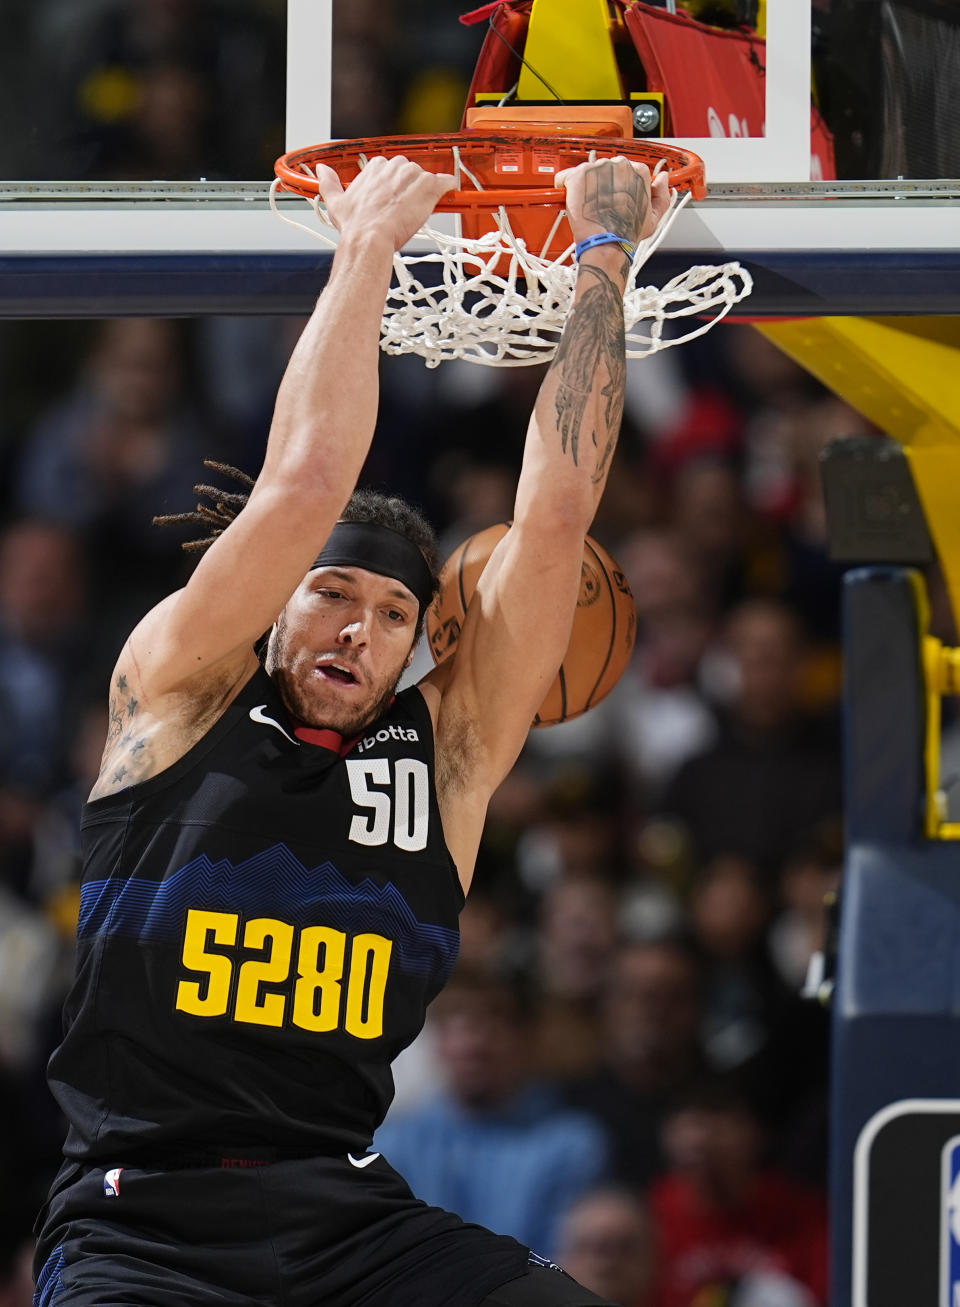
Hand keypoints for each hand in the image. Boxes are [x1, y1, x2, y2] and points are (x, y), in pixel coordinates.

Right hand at [314, 155, 457, 252]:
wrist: (369, 239)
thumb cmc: (355, 225)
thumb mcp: (335, 202)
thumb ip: (329, 183)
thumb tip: (321, 170)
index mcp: (375, 167)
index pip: (391, 169)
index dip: (394, 186)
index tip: (392, 199)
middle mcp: (395, 166)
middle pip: (410, 172)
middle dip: (409, 188)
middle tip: (404, 208)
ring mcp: (413, 175)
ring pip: (426, 179)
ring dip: (425, 193)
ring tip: (417, 211)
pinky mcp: (428, 187)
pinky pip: (445, 181)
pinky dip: (448, 187)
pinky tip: (447, 195)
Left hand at [555, 156, 670, 247]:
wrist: (607, 244)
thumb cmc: (628, 234)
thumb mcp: (654, 217)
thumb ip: (661, 195)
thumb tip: (662, 179)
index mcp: (639, 171)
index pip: (625, 170)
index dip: (617, 185)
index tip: (613, 197)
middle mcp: (619, 164)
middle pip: (605, 168)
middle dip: (601, 184)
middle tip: (600, 204)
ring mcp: (598, 168)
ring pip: (587, 172)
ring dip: (585, 185)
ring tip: (588, 205)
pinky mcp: (579, 175)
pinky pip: (565, 176)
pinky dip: (564, 187)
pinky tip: (571, 200)